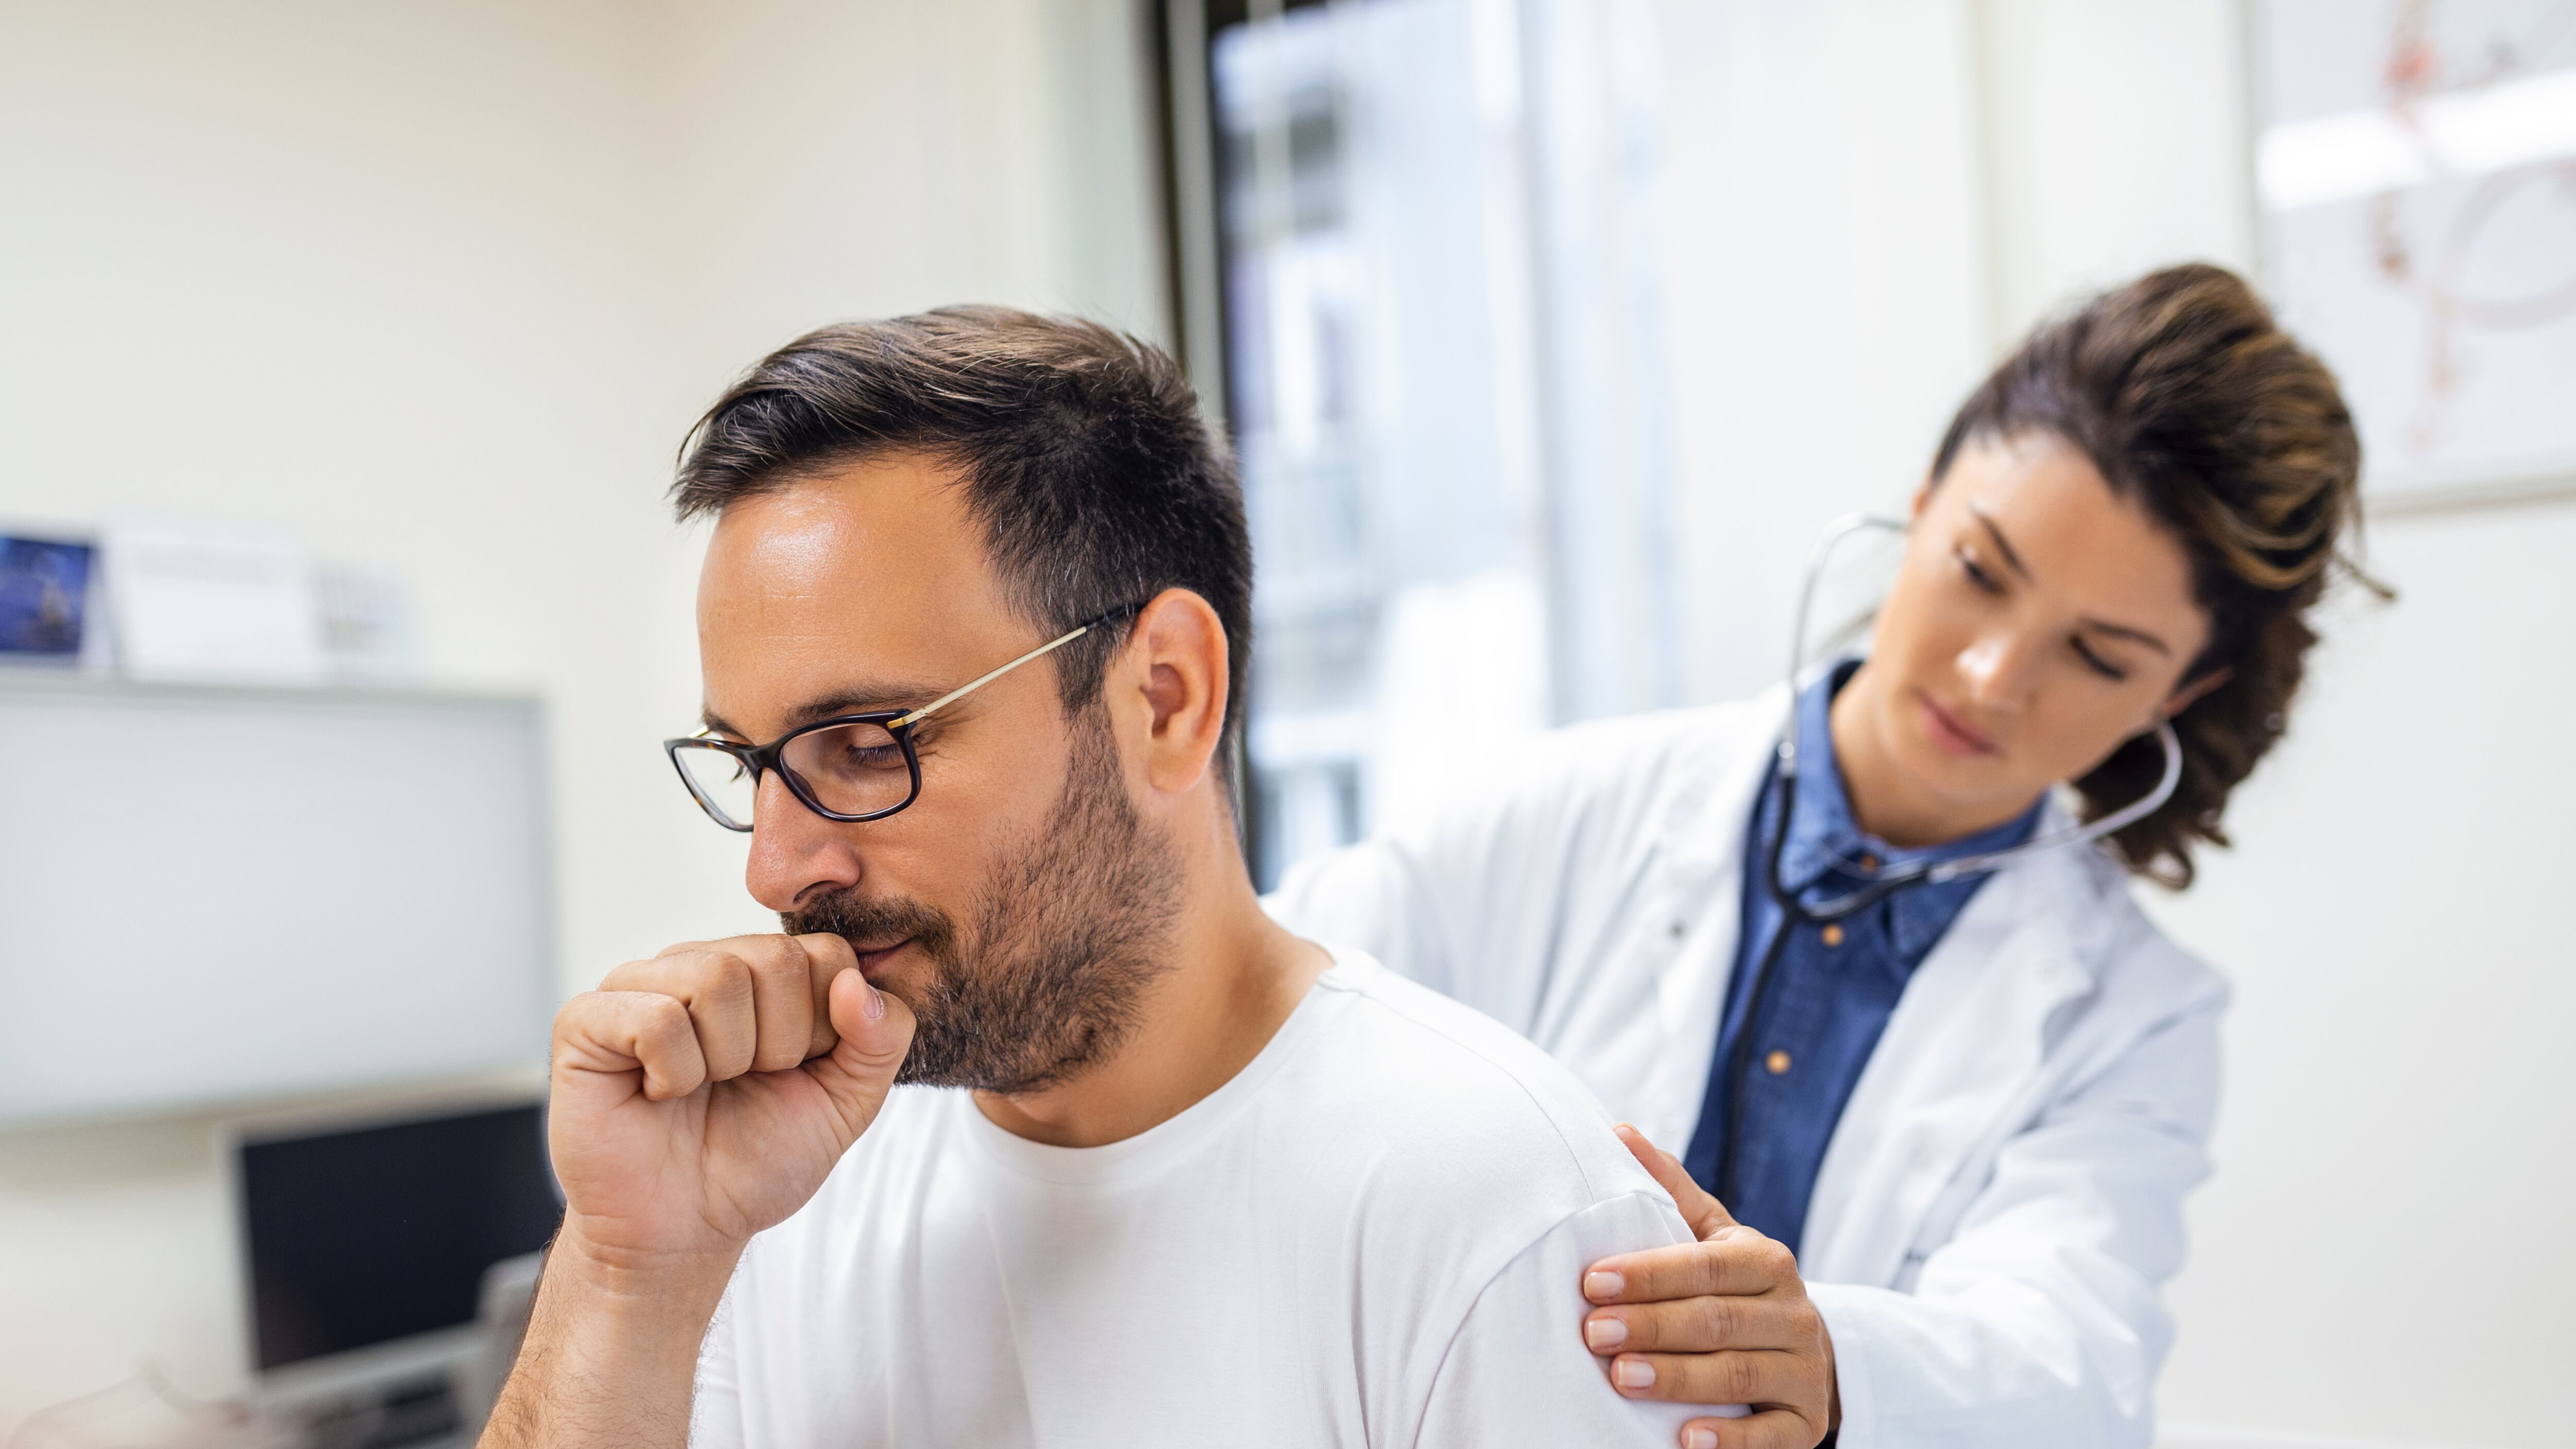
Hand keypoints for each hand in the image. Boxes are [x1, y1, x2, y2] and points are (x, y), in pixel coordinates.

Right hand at [545, 933, 915, 1271]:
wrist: (685, 1231)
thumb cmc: (758, 1160)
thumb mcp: (846, 1103)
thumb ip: (881, 1039)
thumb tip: (858, 983)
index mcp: (759, 972)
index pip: (826, 954)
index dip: (824, 1030)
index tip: (791, 1073)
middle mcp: (697, 962)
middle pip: (775, 958)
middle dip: (778, 1046)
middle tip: (742, 1085)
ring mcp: (637, 984)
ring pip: (718, 976)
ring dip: (726, 1059)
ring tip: (700, 1089)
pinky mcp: (585, 1019)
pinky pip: (657, 1017)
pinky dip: (673, 1073)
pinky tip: (657, 1094)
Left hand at [1583, 1125, 1836, 1448]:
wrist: (1803, 1355)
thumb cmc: (1736, 1289)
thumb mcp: (1715, 1238)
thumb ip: (1670, 1192)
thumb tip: (1618, 1132)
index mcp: (1768, 1261)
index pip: (1707, 1265)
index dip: (1650, 1273)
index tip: (1591, 1281)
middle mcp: (1794, 1314)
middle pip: (1717, 1320)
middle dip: (1651, 1325)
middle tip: (1592, 1332)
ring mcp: (1804, 1372)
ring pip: (1738, 1375)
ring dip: (1677, 1378)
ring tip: (1621, 1378)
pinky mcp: (1805, 1426)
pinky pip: (1769, 1437)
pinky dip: (1729, 1440)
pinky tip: (1685, 1439)